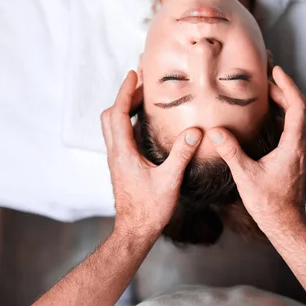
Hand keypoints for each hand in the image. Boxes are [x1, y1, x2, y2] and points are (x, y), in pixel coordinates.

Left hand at [101, 71, 202, 235]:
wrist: (134, 231)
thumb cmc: (150, 209)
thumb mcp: (170, 180)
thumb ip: (181, 155)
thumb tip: (194, 132)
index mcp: (123, 152)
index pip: (117, 114)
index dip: (124, 91)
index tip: (133, 74)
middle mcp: (115, 153)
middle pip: (110, 116)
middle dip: (124, 97)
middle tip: (142, 85)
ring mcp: (116, 160)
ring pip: (111, 126)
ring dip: (123, 109)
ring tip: (143, 101)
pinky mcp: (120, 166)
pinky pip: (118, 136)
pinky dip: (126, 122)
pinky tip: (143, 126)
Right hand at [206, 66, 305, 228]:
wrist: (287, 224)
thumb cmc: (270, 204)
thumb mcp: (246, 176)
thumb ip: (231, 152)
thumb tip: (216, 131)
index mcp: (294, 146)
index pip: (298, 106)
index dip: (288, 85)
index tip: (276, 70)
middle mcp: (302, 146)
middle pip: (302, 108)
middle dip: (286, 90)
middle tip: (267, 80)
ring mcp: (302, 152)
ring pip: (301, 119)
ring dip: (287, 103)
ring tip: (267, 95)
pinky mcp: (298, 158)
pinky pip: (297, 129)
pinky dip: (286, 117)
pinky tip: (269, 120)